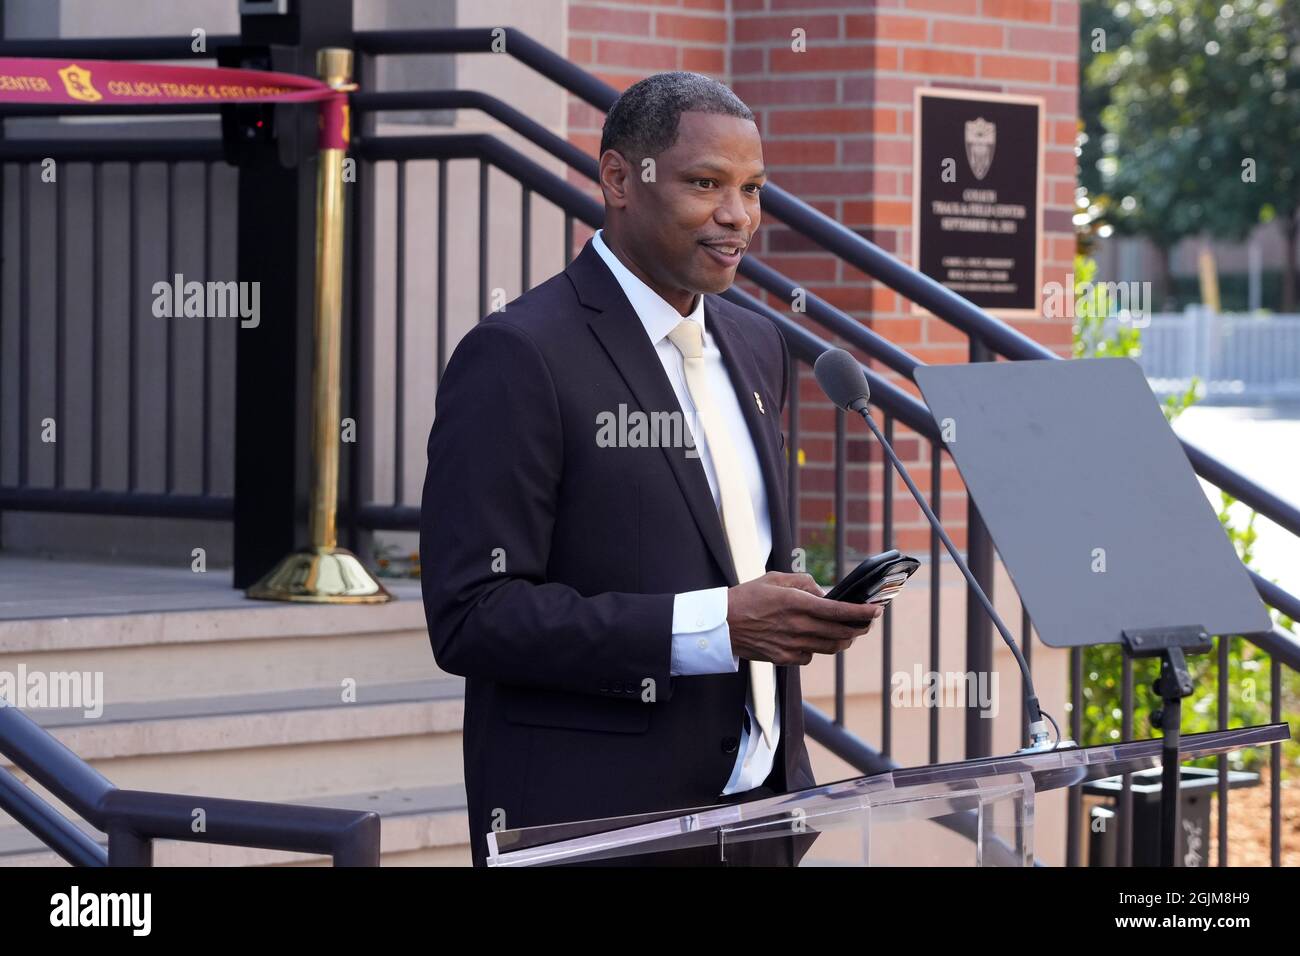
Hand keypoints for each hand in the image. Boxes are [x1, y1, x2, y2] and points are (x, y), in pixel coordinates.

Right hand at [726, 571, 881, 665]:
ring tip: (847, 633)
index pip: (839, 611)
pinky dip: (817, 648)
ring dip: (844, 640)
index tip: (876, 611)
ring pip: (831, 647)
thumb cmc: (747, 597)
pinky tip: (813, 640)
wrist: (722, 624)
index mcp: (796, 603)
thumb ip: (804, 583)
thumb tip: (824, 594)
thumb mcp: (775, 579)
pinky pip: (811, 655)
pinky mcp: (784, 658)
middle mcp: (797, 626)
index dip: (862, 612)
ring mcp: (792, 645)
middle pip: (841, 632)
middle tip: (866, 623)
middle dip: (859, 628)